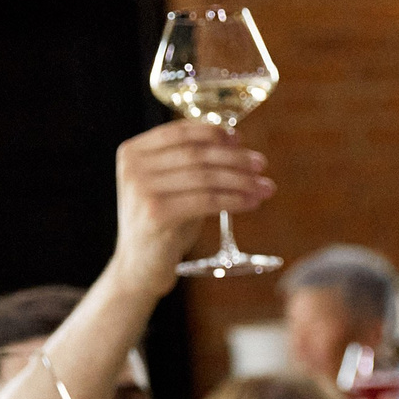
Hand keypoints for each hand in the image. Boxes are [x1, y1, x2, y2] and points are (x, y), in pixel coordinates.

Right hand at [107, 121, 274, 296]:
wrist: (139, 266)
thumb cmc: (163, 223)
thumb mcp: (172, 186)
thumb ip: (192, 164)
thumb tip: (235, 143)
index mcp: (133, 151)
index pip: (179, 132)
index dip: (213, 132)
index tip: (240, 139)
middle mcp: (133, 167)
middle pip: (196, 154)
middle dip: (234, 158)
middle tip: (261, 164)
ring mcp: (142, 190)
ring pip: (204, 177)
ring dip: (241, 180)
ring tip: (265, 186)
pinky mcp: (157, 214)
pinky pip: (206, 200)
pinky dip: (234, 200)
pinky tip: (252, 202)